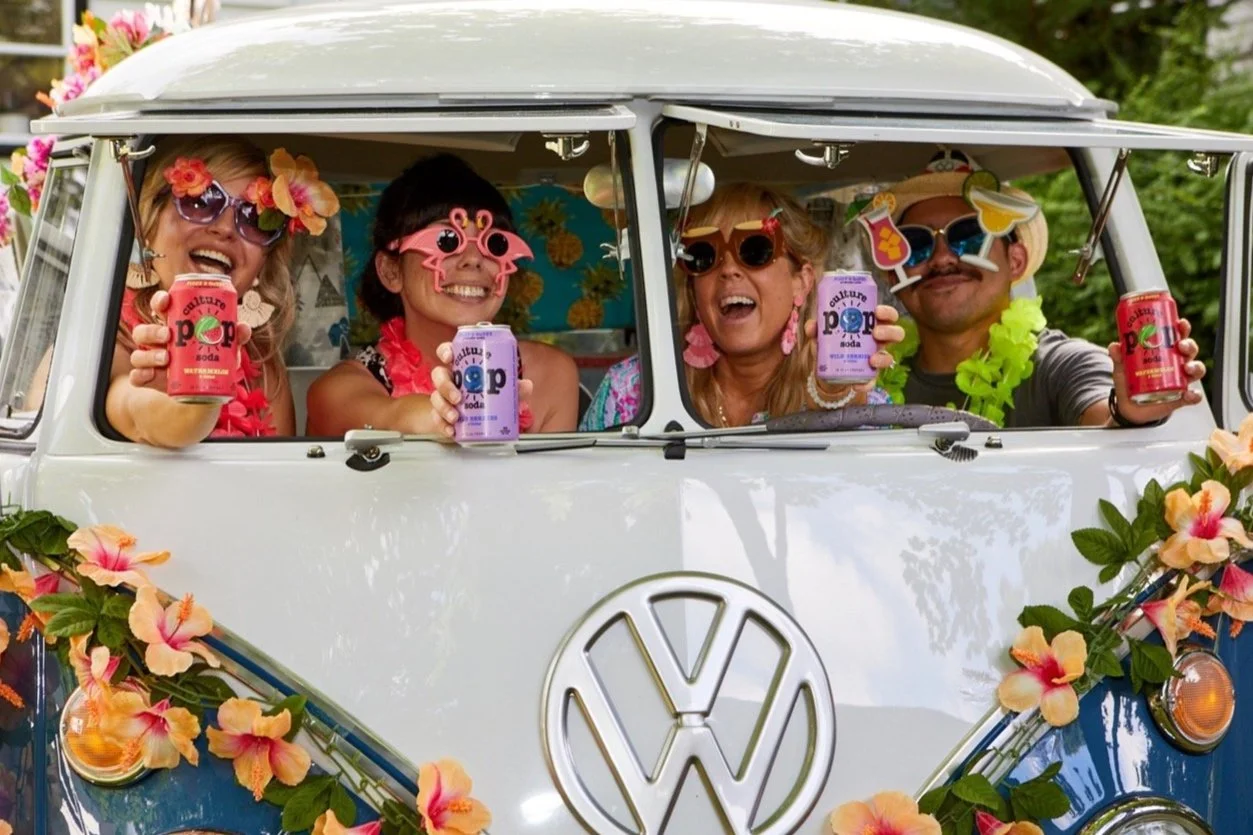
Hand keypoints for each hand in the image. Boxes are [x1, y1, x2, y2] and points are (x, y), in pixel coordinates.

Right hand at [128, 290, 252, 387]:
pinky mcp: (150, 379)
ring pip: (139, 353)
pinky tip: (151, 375)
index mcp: (174, 326)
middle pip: (144, 330)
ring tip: (166, 357)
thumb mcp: (226, 346)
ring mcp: (152, 360)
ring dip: (149, 354)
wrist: (206, 388)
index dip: (160, 300)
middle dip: (152, 330)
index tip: (166, 300)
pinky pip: (137, 376)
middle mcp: (159, 342)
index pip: (161, 308)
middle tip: (168, 335)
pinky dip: (141, 375)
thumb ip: (234, 337)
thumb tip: (242, 328)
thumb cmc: (212, 358)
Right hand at [423, 342, 535, 438]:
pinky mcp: (440, 416)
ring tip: (456, 417)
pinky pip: (436, 419)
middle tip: (458, 397)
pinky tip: (451, 430)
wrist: (477, 422)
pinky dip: (442, 425)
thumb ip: (514, 388)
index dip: (445, 351)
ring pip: (436, 398)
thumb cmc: (487, 398)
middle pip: (438, 375)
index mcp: (462, 368)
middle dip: (446, 385)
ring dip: (444, 407)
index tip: (449, 357)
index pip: (448, 352)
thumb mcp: (503, 392)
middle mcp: (450, 381)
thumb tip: (526, 385)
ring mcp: (443, 398)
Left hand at [804, 304, 904, 394]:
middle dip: (889, 332)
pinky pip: (872, 381)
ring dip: (883, 358)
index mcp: (871, 325)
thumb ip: (817, 328)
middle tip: (875, 332)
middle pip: (896, 334)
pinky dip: (866, 384)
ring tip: (871, 359)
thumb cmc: (832, 341)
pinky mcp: (868, 376)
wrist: (827, 366)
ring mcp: (875, 359)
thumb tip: (812, 327)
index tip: (877, 311)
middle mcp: (878, 341)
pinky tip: (856, 385)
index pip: (888, 316)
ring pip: (889, 357)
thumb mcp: (823, 333)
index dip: (887, 312)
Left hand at [1107, 317, 1204, 424]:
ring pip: (1196, 370)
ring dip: (1195, 367)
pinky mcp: (1181, 398)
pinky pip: (1193, 396)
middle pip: (1190, 351)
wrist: (1128, 408)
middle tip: (1181, 345)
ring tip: (1187, 368)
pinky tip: (1189, 395)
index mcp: (1166, 353)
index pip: (1178, 337)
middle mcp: (1177, 365)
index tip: (1180, 323)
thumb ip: (1119, 357)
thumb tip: (1115, 346)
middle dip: (1189, 345)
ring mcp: (1180, 381)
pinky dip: (1194, 395)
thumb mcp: (1122, 368)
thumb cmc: (1129, 382)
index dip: (1182, 329)